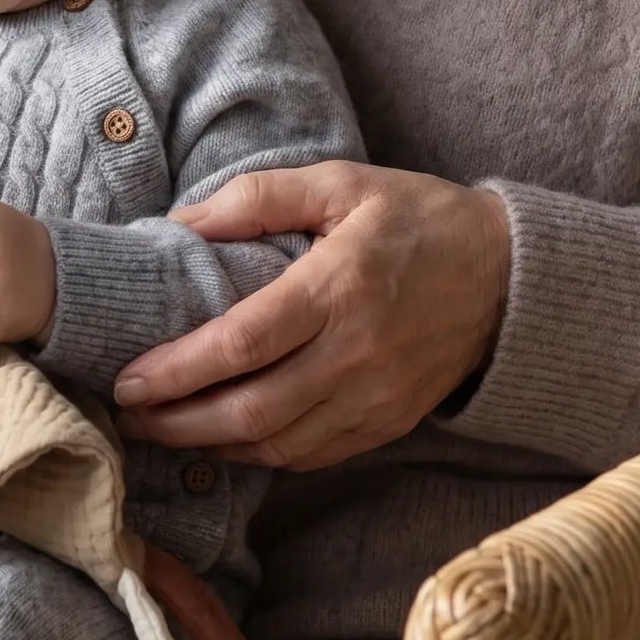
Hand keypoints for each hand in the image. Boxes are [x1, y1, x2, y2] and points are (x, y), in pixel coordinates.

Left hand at [110, 162, 509, 469]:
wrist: (512, 276)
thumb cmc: (417, 219)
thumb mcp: (342, 184)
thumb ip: (258, 198)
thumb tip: (178, 223)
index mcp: (338, 288)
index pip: (241, 344)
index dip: (177, 370)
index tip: (128, 380)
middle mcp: (356, 353)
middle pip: (250, 409)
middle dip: (177, 422)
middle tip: (127, 416)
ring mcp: (375, 397)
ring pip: (276, 443)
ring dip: (209, 445)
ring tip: (160, 431)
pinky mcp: (389, 423)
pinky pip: (311, 455)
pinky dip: (258, 455)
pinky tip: (221, 440)